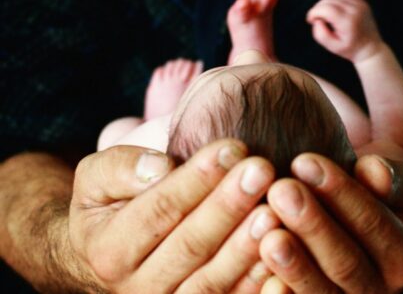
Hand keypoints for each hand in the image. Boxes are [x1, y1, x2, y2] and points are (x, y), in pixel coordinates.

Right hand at [69, 140, 279, 292]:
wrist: (112, 255)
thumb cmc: (110, 205)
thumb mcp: (96, 179)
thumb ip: (119, 168)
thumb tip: (161, 167)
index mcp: (109, 250)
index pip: (159, 209)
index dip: (197, 179)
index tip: (232, 148)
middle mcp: (137, 287)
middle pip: (190, 245)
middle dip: (228, 205)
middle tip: (262, 170)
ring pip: (212, 281)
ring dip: (246, 246)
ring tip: (275, 210)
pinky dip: (257, 282)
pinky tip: (281, 250)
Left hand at [260, 153, 402, 292]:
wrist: (348, 224)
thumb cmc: (361, 192)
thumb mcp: (385, 180)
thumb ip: (386, 175)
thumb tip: (373, 169)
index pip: (373, 224)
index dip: (339, 192)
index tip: (304, 161)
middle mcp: (381, 288)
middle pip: (346, 262)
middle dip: (312, 225)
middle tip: (280, 190)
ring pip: (322, 292)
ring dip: (295, 264)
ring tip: (268, 234)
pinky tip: (264, 277)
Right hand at [306, 0, 382, 61]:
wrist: (369, 48)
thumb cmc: (349, 49)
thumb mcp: (332, 47)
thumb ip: (320, 34)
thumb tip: (317, 20)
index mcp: (348, 22)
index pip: (326, 9)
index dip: (314, 12)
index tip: (310, 20)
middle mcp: (355, 10)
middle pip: (329, 0)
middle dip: (318, 8)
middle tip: (316, 19)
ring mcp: (360, 4)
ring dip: (325, 1)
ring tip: (323, 13)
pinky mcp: (362, 1)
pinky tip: (332, 5)